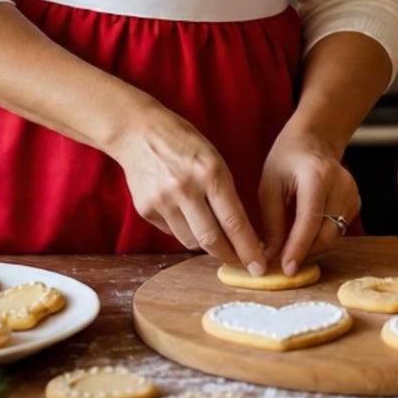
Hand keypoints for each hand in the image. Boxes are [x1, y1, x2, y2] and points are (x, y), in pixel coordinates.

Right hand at [114, 99, 265, 272]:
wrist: (138, 132)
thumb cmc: (183, 142)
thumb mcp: (213, 158)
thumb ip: (224, 191)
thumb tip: (239, 230)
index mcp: (210, 172)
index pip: (234, 221)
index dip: (248, 248)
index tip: (259, 266)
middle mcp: (186, 189)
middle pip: (212, 239)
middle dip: (230, 257)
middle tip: (242, 264)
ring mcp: (163, 201)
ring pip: (191, 241)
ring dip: (207, 245)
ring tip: (216, 237)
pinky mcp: (146, 209)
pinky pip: (172, 232)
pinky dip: (184, 231)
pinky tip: (185, 215)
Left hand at [258, 128, 359, 274]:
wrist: (313, 140)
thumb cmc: (287, 160)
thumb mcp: (269, 187)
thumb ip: (271, 224)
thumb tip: (268, 258)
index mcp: (316, 176)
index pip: (309, 220)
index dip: (298, 248)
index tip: (286, 269)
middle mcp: (340, 184)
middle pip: (327, 233)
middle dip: (305, 251)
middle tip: (282, 258)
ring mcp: (352, 193)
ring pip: (334, 236)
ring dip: (313, 245)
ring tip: (292, 240)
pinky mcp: (356, 201)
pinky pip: (339, 230)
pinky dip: (322, 236)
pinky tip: (307, 227)